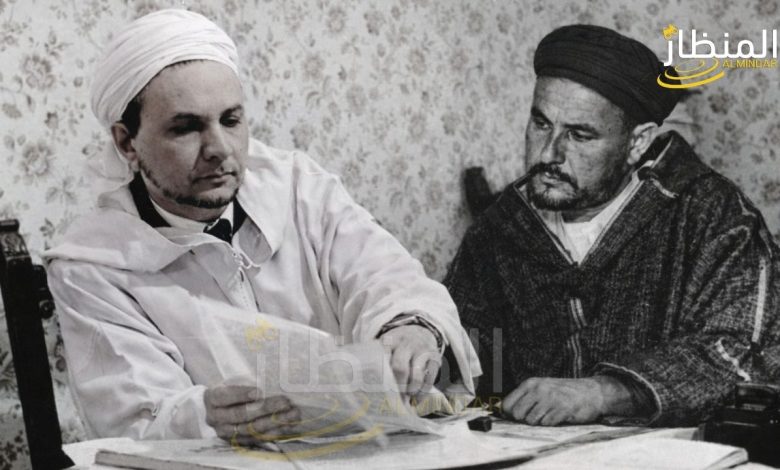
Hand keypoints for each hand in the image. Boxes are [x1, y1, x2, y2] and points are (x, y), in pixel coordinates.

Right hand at [204, 383, 299, 442]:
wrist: (221, 407)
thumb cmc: (232, 388)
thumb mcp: (234, 380)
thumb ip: (248, 381)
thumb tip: (271, 381)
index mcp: (212, 398)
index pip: (225, 397)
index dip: (241, 394)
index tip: (259, 390)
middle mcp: (215, 418)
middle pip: (241, 415)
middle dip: (265, 408)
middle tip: (284, 402)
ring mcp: (225, 432)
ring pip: (251, 429)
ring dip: (274, 422)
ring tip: (292, 414)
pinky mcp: (236, 442)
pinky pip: (257, 438)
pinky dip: (274, 432)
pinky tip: (288, 425)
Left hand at [379, 325, 440, 398]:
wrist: (421, 332)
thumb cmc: (397, 347)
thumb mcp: (386, 345)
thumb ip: (377, 360)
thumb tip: (369, 389)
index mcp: (390, 340)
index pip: (383, 358)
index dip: (380, 375)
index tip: (378, 389)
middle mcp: (407, 344)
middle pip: (400, 368)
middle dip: (397, 387)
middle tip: (393, 399)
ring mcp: (422, 351)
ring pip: (417, 377)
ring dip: (410, 391)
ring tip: (406, 399)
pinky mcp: (435, 359)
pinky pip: (430, 380)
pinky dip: (422, 393)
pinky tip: (417, 399)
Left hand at [502, 376, 631, 425]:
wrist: (591, 392)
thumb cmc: (563, 392)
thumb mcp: (541, 389)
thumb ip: (524, 398)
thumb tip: (503, 411)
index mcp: (531, 384)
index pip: (508, 404)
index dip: (510, 414)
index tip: (517, 417)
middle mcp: (539, 389)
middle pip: (518, 415)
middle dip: (525, 419)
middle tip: (538, 415)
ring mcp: (551, 399)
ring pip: (532, 421)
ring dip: (540, 422)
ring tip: (550, 414)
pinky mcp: (562, 409)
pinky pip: (547, 424)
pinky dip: (551, 423)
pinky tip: (559, 416)